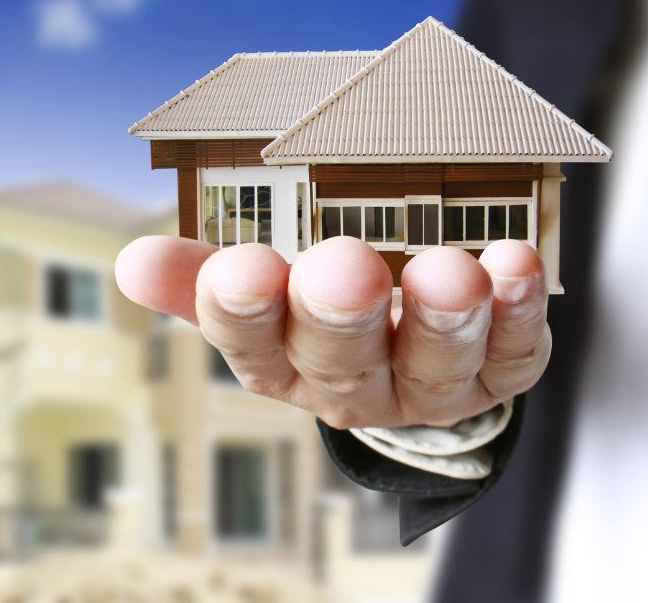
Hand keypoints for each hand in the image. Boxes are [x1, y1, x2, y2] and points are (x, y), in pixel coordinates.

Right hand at [115, 236, 549, 429]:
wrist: (412, 358)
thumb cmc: (325, 317)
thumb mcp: (262, 299)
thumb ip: (205, 276)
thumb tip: (131, 261)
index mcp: (285, 362)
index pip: (252, 345)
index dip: (243, 311)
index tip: (239, 267)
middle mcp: (352, 384)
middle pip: (341, 361)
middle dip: (340, 315)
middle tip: (342, 268)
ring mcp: (427, 387)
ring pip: (432, 365)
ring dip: (442, 318)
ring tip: (449, 271)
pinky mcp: (495, 374)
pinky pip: (511, 355)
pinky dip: (516, 314)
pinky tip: (512, 267)